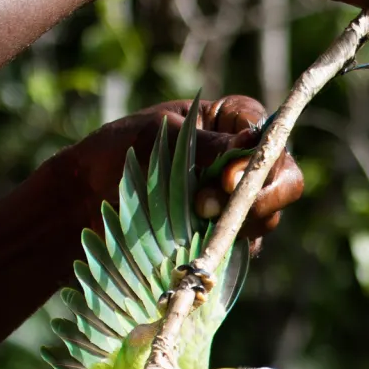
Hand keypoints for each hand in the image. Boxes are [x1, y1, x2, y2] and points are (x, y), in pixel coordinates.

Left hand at [60, 96, 303, 239]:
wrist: (84, 199)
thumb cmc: (118, 151)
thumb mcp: (158, 135)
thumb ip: (205, 143)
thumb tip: (250, 143)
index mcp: (232, 122)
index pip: (271, 137)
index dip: (261, 161)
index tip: (227, 180)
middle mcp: (243, 161)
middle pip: (284, 181)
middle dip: (257, 199)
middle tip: (208, 208)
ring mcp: (237, 200)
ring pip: (267, 217)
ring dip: (236, 224)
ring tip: (190, 221)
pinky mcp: (226, 233)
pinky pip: (246, 245)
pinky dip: (227, 247)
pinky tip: (197, 245)